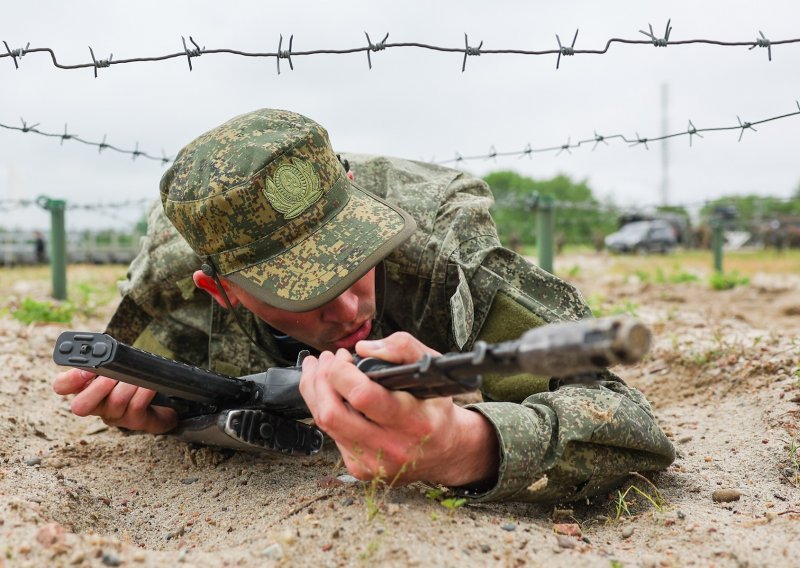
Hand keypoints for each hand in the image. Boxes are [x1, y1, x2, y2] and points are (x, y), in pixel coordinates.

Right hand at [52, 368, 176, 433]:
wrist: (163, 398)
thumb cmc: (134, 377)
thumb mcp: (117, 365)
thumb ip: (105, 358)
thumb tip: (101, 346)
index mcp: (86, 388)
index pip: (62, 386)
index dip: (69, 379)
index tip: (86, 369)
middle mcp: (96, 406)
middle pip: (80, 406)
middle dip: (98, 388)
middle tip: (111, 376)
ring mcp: (115, 416)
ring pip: (115, 402)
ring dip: (128, 385)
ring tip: (137, 376)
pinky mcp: (135, 421)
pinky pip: (136, 406)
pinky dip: (143, 392)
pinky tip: (149, 385)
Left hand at [298, 332, 498, 487]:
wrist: (446, 450)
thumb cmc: (435, 406)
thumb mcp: (431, 368)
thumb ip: (402, 348)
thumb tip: (363, 349)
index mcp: (412, 421)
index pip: (362, 395)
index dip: (342, 370)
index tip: (344, 356)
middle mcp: (392, 447)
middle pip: (333, 413)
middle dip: (320, 380)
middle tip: (325, 360)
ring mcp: (373, 462)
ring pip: (325, 425)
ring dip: (315, 392)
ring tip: (319, 370)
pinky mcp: (360, 470)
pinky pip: (330, 436)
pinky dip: (324, 410)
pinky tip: (329, 395)